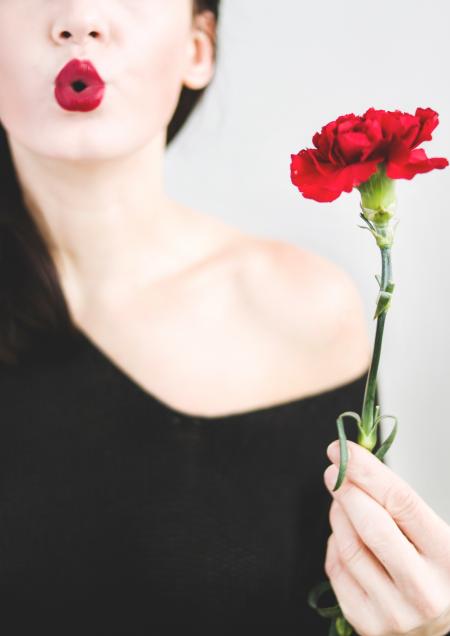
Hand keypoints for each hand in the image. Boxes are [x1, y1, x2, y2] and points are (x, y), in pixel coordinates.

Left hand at [323, 439, 449, 635]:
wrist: (441, 629)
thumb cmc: (436, 574)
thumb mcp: (437, 537)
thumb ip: (403, 507)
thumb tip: (359, 466)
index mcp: (448, 558)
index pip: (402, 502)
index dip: (369, 472)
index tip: (346, 452)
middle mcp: (423, 589)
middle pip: (372, 524)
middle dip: (347, 488)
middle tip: (334, 468)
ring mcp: (394, 611)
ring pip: (349, 546)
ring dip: (338, 512)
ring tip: (341, 499)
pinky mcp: (367, 623)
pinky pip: (338, 570)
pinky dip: (336, 544)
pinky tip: (345, 535)